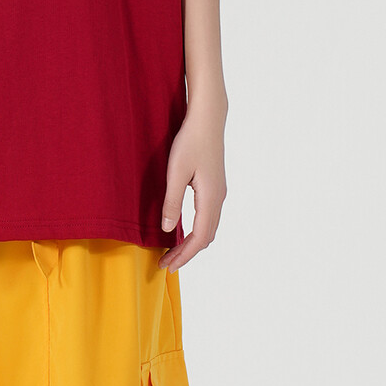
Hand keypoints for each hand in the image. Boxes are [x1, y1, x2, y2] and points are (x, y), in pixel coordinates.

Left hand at [158, 100, 227, 270]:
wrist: (208, 119)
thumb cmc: (190, 142)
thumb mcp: (176, 172)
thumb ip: (173, 202)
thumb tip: (169, 230)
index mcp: (210, 199)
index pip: (199, 238)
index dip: (184, 255)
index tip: (167, 266)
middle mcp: (219, 199)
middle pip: (206, 237)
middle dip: (187, 253)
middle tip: (166, 264)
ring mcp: (219, 192)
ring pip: (208, 228)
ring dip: (192, 243)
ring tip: (173, 251)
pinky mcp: (215, 186)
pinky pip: (208, 217)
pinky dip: (196, 230)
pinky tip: (183, 229)